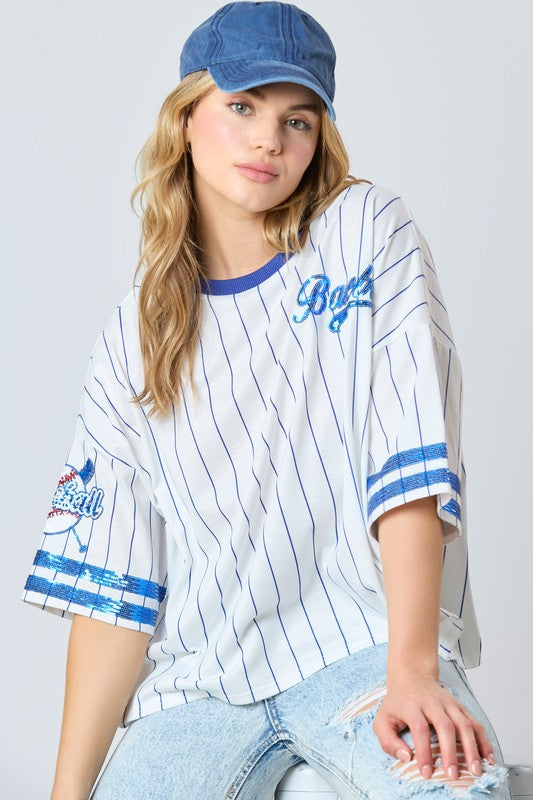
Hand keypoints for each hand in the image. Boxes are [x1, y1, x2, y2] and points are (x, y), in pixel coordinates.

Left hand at [372, 674, 495, 780]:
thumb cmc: (398, 703)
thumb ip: (388, 740)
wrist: (412, 677)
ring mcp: (449, 703)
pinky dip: (483, 740)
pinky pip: (475, 723)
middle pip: (445, 725)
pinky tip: (488, 757)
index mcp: (412, 705)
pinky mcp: (460, 706)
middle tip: (453, 775)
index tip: (427, 772)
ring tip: (476, 769)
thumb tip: (405, 757)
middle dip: (450, 752)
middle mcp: (432, 702)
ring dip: (472, 748)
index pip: (419, 728)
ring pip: (464, 724)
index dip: (424, 751)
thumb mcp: (382, 719)